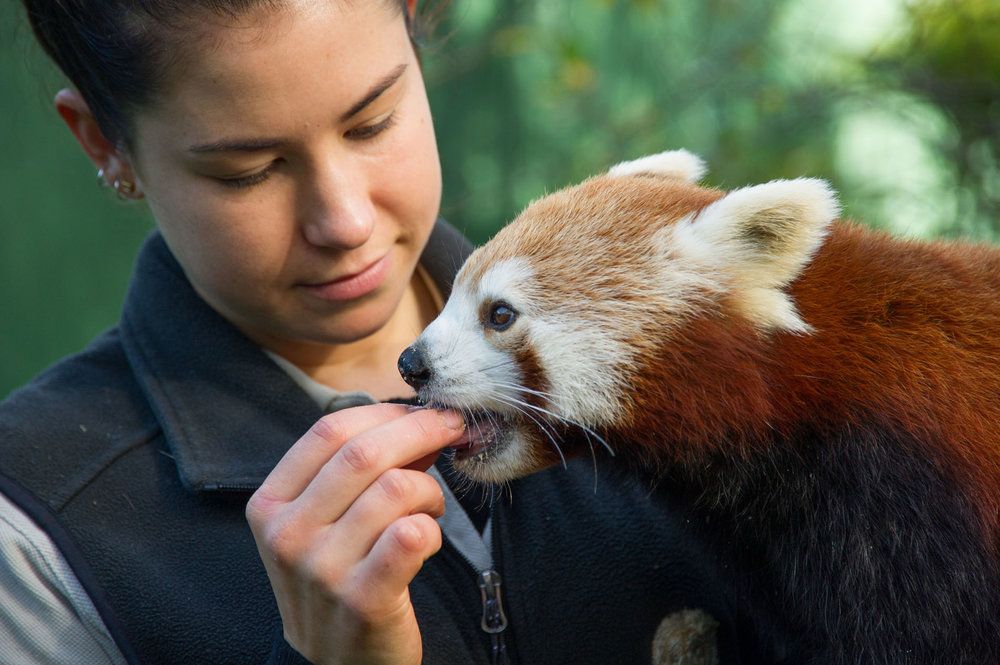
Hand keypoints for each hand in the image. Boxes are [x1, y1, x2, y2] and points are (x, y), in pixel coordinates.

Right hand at [246, 403, 465, 664]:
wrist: (333, 664)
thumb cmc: (336, 577)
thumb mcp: (325, 521)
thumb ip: (360, 469)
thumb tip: (420, 418)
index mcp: (271, 503)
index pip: (329, 431)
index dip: (384, 412)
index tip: (420, 410)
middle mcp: (288, 534)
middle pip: (365, 453)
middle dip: (422, 430)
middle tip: (453, 430)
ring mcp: (322, 569)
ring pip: (396, 489)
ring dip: (430, 489)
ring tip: (431, 506)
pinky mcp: (362, 599)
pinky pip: (413, 535)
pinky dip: (432, 527)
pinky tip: (426, 539)